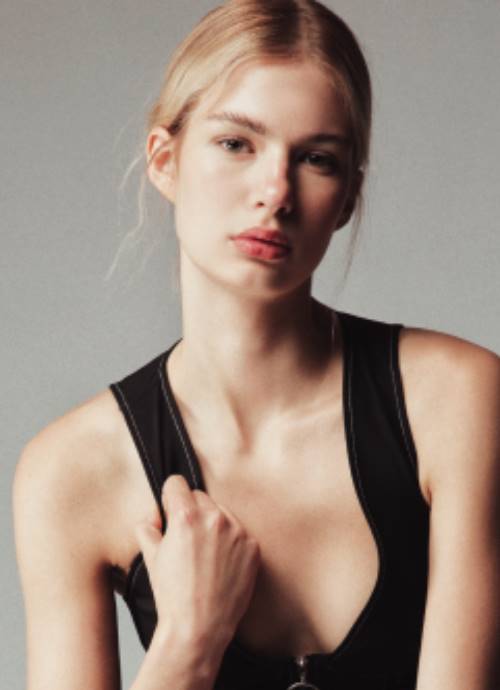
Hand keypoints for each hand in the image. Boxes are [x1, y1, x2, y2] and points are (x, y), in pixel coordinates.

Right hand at [135, 474, 260, 651]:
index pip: (177, 483)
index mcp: (186, 516)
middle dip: (191, 512)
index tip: (170, 509)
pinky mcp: (253, 546)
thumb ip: (147, 525)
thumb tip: (155, 514)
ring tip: (204, 556)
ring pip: (221, 513)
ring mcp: (237, 531)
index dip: (170, 497)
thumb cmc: (173, 595)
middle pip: (200, 496)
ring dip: (212, 525)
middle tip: (186, 540)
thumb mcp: (150, 556)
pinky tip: (220, 563)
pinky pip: (238, 532)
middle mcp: (214, 518)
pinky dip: (230, 542)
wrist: (200, 627)